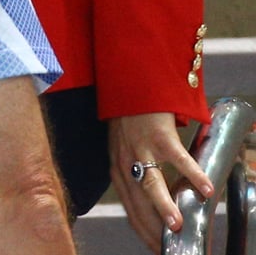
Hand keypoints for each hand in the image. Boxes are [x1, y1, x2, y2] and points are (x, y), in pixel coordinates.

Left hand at [108, 112, 214, 252]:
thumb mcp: (123, 151)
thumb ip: (134, 176)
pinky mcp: (159, 134)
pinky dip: (193, 175)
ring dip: (164, 207)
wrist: (130, 86)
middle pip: (139, 203)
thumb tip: (152, 205)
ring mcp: (142, 148)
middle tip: (168, 248)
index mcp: (118, 170)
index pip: (130, 210)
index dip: (143, 232)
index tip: (157, 249)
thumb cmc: (129, 121)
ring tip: (177, 226)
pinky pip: (178, 159)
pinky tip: (206, 190)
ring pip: (152, 183)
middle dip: (153, 229)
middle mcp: (126, 162)